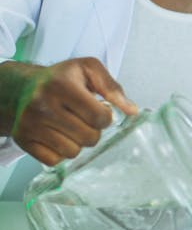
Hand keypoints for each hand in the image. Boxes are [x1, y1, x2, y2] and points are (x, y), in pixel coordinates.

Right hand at [1, 58, 137, 165]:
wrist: (23, 88)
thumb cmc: (62, 78)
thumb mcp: (88, 69)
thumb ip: (112, 87)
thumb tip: (132, 111)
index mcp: (61, 85)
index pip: (98, 116)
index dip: (106, 117)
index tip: (101, 111)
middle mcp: (42, 106)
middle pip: (88, 137)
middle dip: (94, 130)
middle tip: (86, 119)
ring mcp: (30, 125)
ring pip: (72, 152)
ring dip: (79, 142)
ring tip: (73, 127)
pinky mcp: (23, 140)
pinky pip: (54, 160)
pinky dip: (62, 152)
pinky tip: (60, 136)